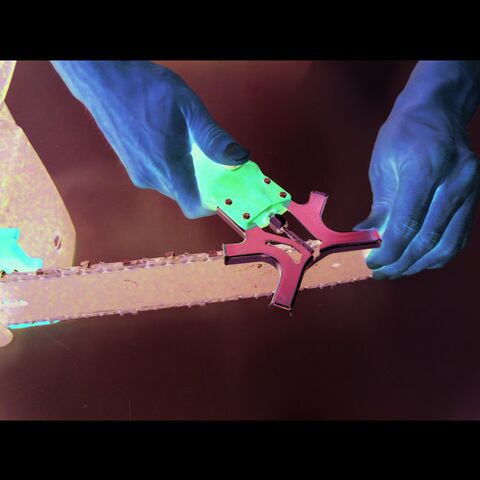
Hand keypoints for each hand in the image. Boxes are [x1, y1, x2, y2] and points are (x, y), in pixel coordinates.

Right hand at [52, 61, 248, 218]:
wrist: (104, 80)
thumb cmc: (146, 89)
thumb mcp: (189, 108)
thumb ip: (214, 138)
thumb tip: (239, 158)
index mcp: (167, 164)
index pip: (193, 206)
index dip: (212, 204)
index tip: (224, 188)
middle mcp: (150, 176)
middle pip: (187, 195)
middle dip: (204, 183)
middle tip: (215, 161)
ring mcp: (138, 173)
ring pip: (174, 186)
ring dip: (189, 173)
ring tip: (191, 145)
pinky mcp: (132, 168)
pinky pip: (161, 177)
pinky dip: (174, 168)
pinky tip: (175, 144)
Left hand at [355, 62, 479, 278]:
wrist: (438, 111)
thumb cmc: (403, 135)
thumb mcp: (383, 165)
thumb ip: (380, 206)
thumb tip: (367, 238)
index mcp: (427, 169)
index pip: (408, 223)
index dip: (389, 250)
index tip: (371, 263)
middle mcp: (455, 182)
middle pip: (429, 239)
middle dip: (401, 263)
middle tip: (380, 273)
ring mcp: (470, 191)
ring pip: (447, 244)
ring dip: (419, 265)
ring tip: (396, 271)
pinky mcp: (474, 200)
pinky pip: (458, 238)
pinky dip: (437, 255)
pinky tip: (418, 262)